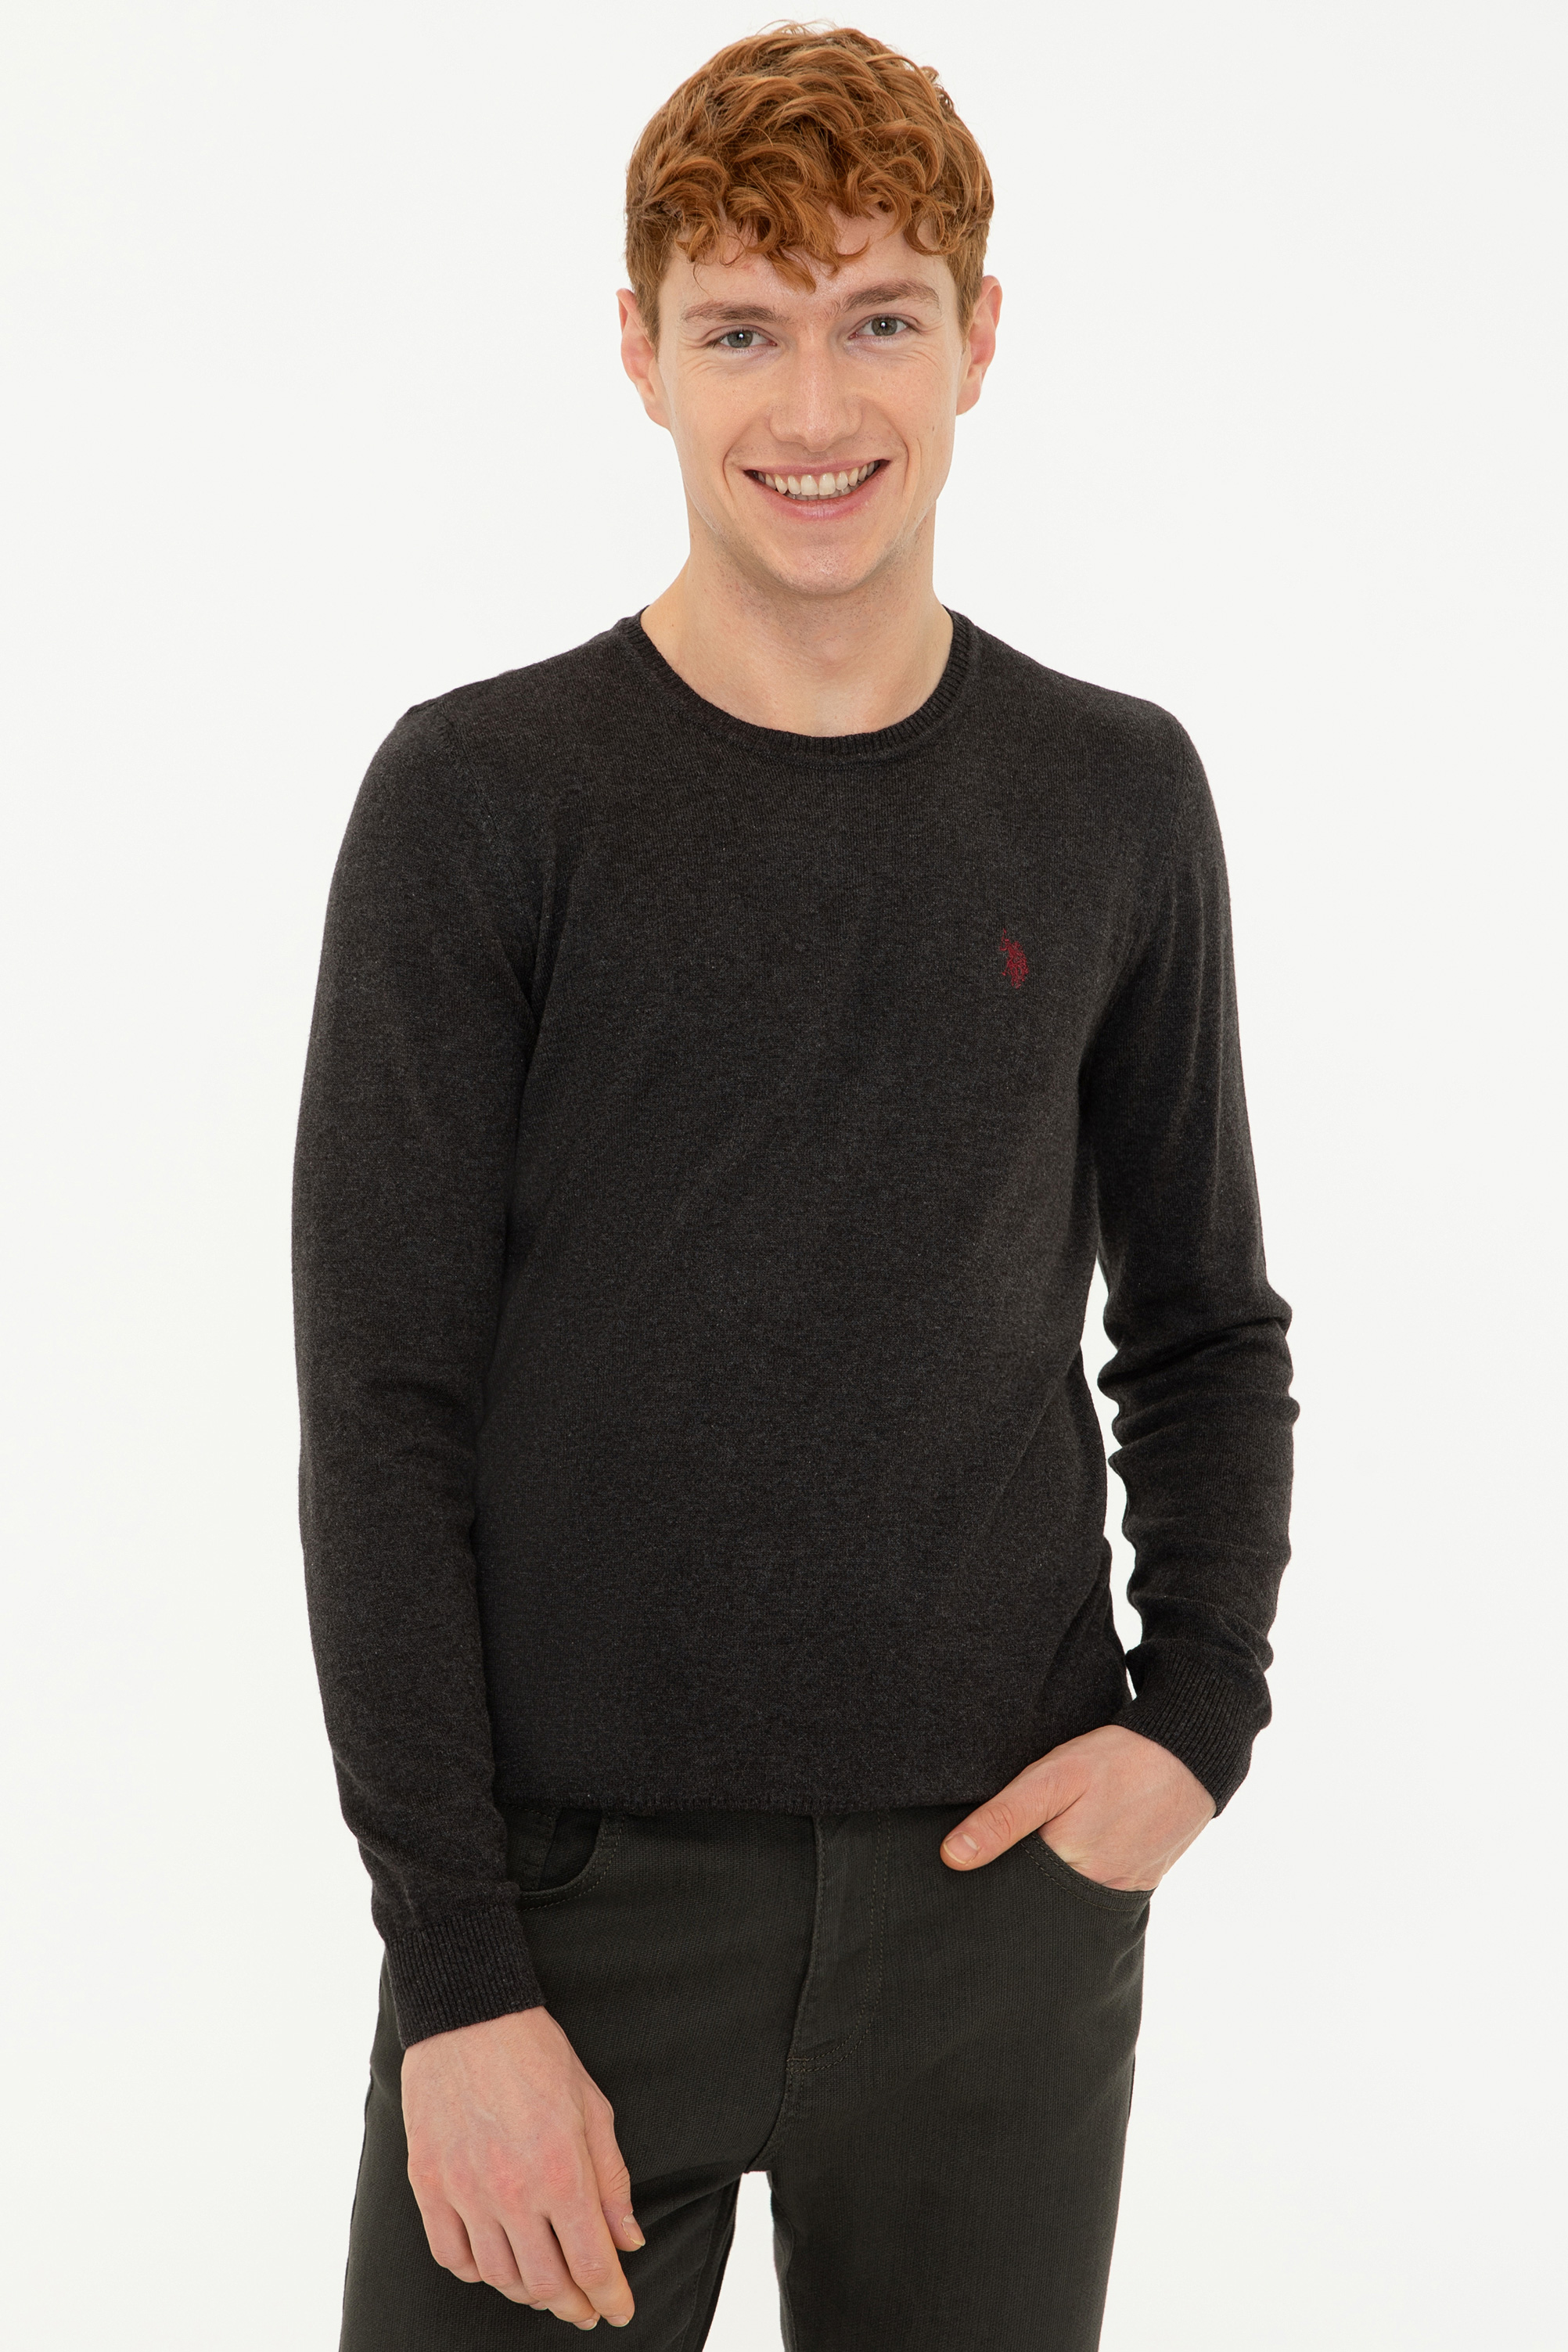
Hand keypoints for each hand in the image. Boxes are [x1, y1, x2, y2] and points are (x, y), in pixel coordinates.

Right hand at [402, 2005, 642, 2328]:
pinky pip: (450, 2256)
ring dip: (527, 2291)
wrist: (470, 2015)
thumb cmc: (538, 2055)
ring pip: (498, 2277)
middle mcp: (512, 2192)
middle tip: (586, 2306)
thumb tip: (629, 2240)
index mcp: (561, 2171)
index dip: (611, 2296)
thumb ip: (612, 2180)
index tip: (620, 2311)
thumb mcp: (593, 2109)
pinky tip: (494, 2261)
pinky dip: (476, 2271)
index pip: (592, 2262)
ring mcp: (465, 2192)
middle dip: (573, 2304)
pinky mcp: (429, 2185)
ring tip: (545, 2286)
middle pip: (545, 2283)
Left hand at [939, 1724, 1215, 1888]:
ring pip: (1072, 1903)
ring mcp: (1124, 1889)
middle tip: (1003, 1871)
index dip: (989, 1888)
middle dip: (1020, 1894)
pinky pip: (1102, 1895)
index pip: (1013, 1895)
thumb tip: (953, 1858)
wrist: (1190, 1753)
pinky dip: (1083, 1885)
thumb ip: (1004, 1817)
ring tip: (1037, 1865)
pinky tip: (1073, 1862)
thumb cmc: (1117, 1759)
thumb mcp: (1053, 1776)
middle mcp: (1097, 1889)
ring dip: (1052, 1890)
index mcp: (1068, 1865)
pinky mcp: (1143, 1882)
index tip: (966, 1885)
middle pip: (1043, 1905)